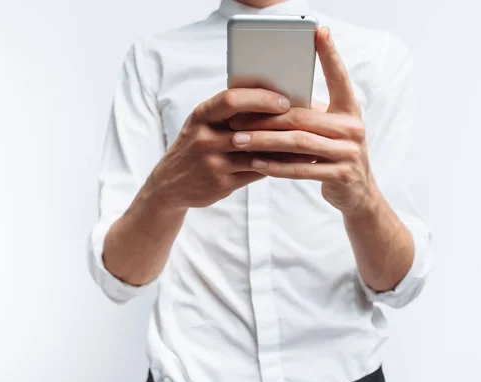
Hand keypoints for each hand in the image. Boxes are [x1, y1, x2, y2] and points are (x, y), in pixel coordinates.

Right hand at [144, 88, 292, 209]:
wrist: (171, 185)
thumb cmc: (197, 146)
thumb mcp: (204, 124)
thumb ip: (230, 113)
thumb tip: (274, 99)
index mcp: (202, 115)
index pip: (231, 99)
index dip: (260, 98)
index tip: (284, 99)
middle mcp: (204, 137)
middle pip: (247, 126)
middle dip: (279, 123)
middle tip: (306, 121)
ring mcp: (212, 162)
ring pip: (256, 152)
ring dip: (285, 148)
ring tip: (310, 143)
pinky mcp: (221, 183)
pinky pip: (256, 172)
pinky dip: (278, 166)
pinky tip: (295, 163)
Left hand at [228, 27, 379, 215]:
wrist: (357, 194)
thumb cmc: (334, 154)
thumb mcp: (328, 129)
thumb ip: (309, 114)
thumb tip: (269, 97)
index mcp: (350, 110)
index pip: (340, 78)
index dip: (330, 55)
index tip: (319, 31)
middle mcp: (353, 127)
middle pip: (302, 116)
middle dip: (265, 117)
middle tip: (236, 118)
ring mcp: (349, 152)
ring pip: (298, 142)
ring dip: (264, 141)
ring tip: (238, 140)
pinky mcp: (341, 174)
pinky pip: (301, 168)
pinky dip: (275, 165)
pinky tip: (255, 162)